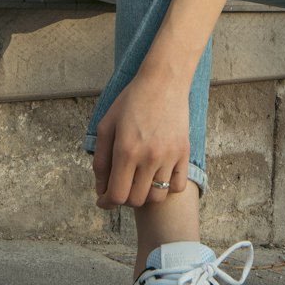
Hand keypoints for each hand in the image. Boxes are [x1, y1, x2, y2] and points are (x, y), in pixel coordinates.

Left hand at [93, 69, 190, 208]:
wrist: (163, 82)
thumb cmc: (131, 101)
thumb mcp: (106, 126)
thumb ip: (101, 160)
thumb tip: (101, 189)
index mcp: (126, 150)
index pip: (117, 195)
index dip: (106, 202)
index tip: (103, 200)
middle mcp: (149, 157)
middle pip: (136, 200)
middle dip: (123, 198)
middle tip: (120, 186)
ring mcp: (169, 156)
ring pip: (157, 197)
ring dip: (144, 195)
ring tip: (138, 182)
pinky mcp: (184, 153)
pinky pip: (177, 186)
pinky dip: (166, 188)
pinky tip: (157, 176)